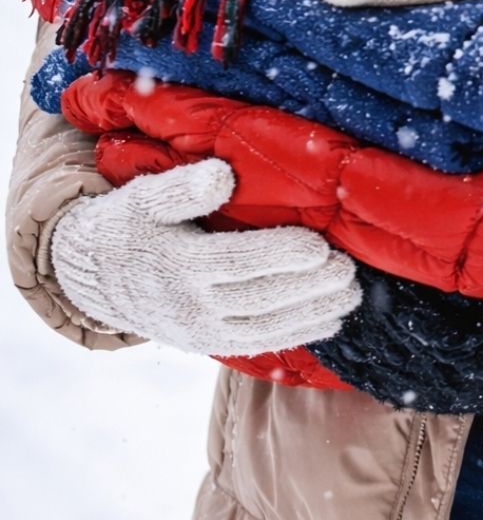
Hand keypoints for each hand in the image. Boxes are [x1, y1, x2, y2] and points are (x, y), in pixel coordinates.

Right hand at [50, 159, 361, 355]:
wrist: (94, 276)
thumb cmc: (130, 225)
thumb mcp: (144, 198)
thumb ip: (182, 188)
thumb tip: (222, 175)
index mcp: (177, 261)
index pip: (236, 261)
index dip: (281, 255)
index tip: (320, 246)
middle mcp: (190, 303)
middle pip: (259, 297)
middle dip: (309, 287)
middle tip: (348, 271)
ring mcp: (200, 329)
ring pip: (265, 327)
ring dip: (313, 313)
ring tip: (351, 295)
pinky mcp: (209, 342)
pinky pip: (258, 344)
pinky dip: (297, 335)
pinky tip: (331, 322)